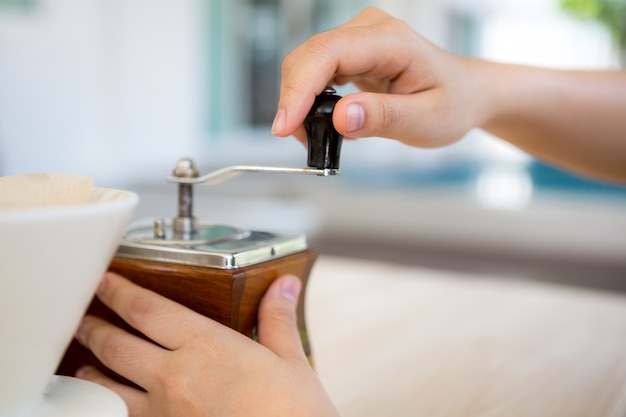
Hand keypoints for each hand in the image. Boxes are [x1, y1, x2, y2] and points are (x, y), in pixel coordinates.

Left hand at [74, 272, 338, 416]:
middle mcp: (176, 377)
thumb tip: (284, 286)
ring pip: (109, 388)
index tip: (104, 282)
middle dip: (94, 328)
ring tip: (84, 366)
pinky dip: (111, 409)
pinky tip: (113, 407)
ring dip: (91, 373)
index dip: (119, 291)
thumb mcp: (291, 361)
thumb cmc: (293, 414)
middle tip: (82, 318)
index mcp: (207, 347)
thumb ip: (278, 319)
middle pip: (116, 345)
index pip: (147, 310)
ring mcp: (164, 412)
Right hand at [273, 7, 625, 181]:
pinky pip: (316, 71)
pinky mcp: (350, 53)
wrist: (464, 94)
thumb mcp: (425, 119)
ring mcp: (358, 39)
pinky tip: (320, 122)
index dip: (299, 89)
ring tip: (313, 137)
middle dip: (293, 100)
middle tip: (302, 142)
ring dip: (298, 102)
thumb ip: (382, 117)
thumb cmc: (452, 103)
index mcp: (391, 40)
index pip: (328, 54)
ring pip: (306, 64)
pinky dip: (308, 99)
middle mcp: (369, 30)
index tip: (285, 124)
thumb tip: (339, 118)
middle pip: (308, 56)